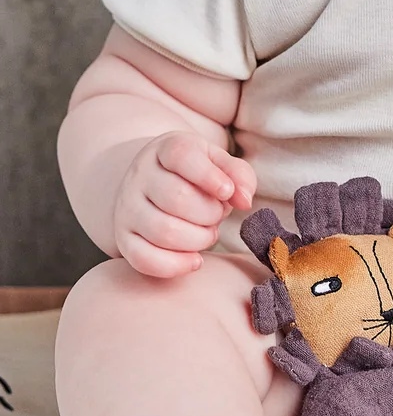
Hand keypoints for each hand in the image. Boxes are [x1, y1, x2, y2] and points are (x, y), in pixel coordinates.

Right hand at [112, 132, 255, 277]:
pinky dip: (176, 265)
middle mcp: (140, 176)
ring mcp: (128, 208)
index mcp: (166, 150)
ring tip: (206, 232)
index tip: (227, 191)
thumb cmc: (197, 178)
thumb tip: (244, 201)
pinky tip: (195, 259)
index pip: (181, 155)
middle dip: (210, 213)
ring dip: (199, 239)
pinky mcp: (124, 238)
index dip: (209, 176)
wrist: (154, 187)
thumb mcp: (220, 165)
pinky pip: (144, 258)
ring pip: (164, 231)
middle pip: (177, 198)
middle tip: (216, 214)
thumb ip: (240, 176)